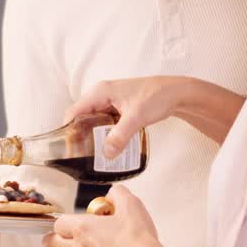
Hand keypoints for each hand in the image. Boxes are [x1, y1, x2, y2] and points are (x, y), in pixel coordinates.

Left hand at [42, 186, 181, 246]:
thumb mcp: (130, 203)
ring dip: (82, 244)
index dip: (66, 217)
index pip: (58, 222)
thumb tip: (112, 195)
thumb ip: (117, 193)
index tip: (78, 215)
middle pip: (55, 242)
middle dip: (57, 236)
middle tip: (70, 230)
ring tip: (106, 236)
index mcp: (82, 229)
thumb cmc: (136, 238)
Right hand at [66, 77, 190, 158]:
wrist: (177, 93)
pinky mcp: (119, 107)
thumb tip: (106, 154)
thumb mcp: (136, 118)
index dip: (69, 130)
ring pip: (94, 120)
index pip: (74, 111)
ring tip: (94, 153)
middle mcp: (102, 94)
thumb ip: (120, 136)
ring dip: (94, 135)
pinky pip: (105, 121)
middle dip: (81, 135)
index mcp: (100, 92)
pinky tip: (110, 146)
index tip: (71, 147)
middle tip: (83, 154)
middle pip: (82, 117)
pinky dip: (105, 133)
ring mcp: (110, 100)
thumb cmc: (157, 97)